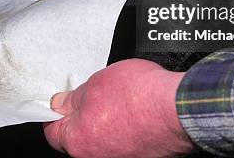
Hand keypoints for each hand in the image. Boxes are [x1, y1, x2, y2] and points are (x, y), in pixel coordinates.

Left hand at [44, 59, 195, 156]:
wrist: (179, 108)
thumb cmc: (140, 97)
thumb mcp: (97, 83)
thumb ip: (74, 97)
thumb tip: (61, 103)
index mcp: (78, 141)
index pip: (53, 130)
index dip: (57, 111)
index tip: (62, 101)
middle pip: (79, 137)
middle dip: (84, 116)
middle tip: (96, 94)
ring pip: (103, 139)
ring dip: (107, 123)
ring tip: (121, 102)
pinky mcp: (142, 156)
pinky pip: (125, 142)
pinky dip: (127, 129)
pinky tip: (136, 112)